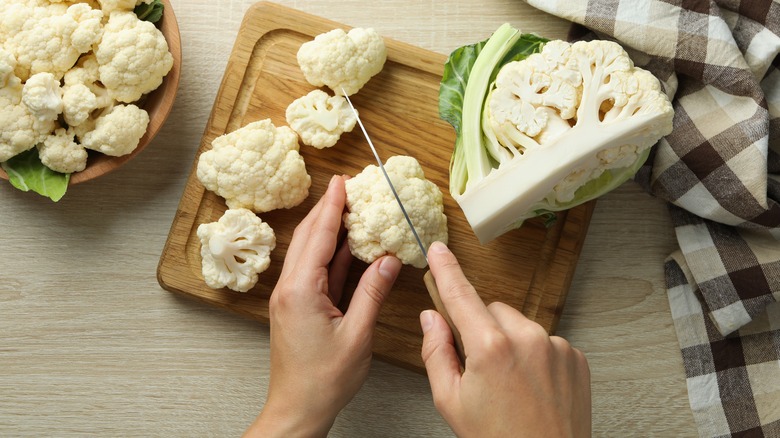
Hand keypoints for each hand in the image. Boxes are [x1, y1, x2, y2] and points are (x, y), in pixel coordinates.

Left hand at [244, 175, 402, 437]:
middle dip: (327, 209)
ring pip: (309, 251)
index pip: (319, 236)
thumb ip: (372, 293)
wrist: (297, 408)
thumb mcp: (357, 335)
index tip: (343, 182)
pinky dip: (329, 253)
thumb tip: (389, 261)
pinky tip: (346, 246)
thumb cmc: (324, 380)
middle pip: (309, 237)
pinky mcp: (296, 306)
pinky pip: (313, 270)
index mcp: (301, 290)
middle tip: (347, 187)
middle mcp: (289, 288)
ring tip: (348, 208)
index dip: (333, 207)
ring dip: (327, 228)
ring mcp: (290, 297)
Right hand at [421, 242, 590, 437]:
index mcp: (490, 348)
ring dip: (509, 342)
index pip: (461, 295)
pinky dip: (534, 355)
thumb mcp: (450, 401)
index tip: (439, 250)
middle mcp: (527, 339)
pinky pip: (545, 341)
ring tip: (510, 382)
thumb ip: (436, 352)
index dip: (446, 269)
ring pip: (519, 325)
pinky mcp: (575, 356)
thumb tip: (431, 319)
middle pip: (491, 310)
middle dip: (481, 329)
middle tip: (479, 366)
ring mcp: (555, 346)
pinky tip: (531, 385)